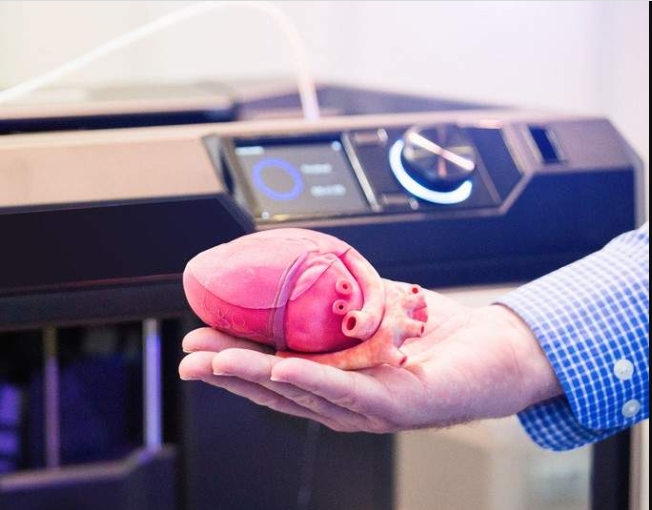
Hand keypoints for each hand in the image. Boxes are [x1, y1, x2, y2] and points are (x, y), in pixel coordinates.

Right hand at [178, 286, 562, 432]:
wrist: (494, 350)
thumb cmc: (430, 334)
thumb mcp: (368, 310)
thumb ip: (330, 300)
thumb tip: (288, 270)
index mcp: (332, 382)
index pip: (271, 374)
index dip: (231, 362)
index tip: (196, 345)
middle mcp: (343, 403)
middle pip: (274, 390)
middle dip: (227, 373)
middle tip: (188, 358)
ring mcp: (368, 410)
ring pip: (300, 394)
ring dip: (254, 376)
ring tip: (217, 359)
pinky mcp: (397, 407)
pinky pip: (346, 392)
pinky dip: (311, 381)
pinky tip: (279, 369)